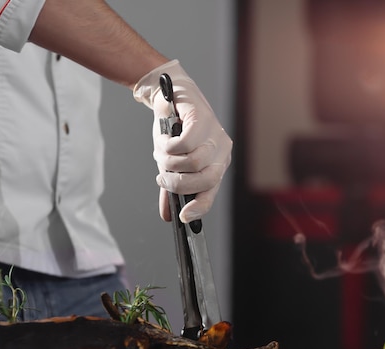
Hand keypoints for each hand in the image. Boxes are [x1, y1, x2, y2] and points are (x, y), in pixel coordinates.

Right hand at [134, 60, 231, 222]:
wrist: (168, 94)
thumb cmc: (174, 129)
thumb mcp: (172, 162)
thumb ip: (172, 188)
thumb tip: (168, 215)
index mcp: (218, 163)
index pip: (212, 191)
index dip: (199, 207)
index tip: (182, 217)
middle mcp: (222, 150)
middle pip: (204, 180)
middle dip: (178, 183)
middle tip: (162, 177)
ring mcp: (215, 134)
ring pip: (192, 163)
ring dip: (170, 162)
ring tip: (162, 152)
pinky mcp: (203, 119)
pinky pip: (185, 144)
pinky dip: (169, 146)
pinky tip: (165, 140)